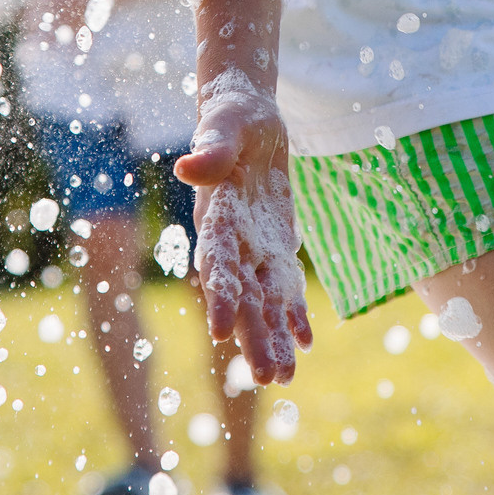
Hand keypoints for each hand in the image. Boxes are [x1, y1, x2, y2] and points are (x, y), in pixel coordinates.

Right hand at [172, 73, 312, 382]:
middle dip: (253, 335)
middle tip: (266, 377)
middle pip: (243, 295)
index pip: (217, 262)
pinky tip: (306, 343)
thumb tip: (187, 169)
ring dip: (274, 337)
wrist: (249, 116)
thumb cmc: (231, 116)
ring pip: (265, 300)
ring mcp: (253, 247)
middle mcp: (231, 241)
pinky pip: (285, 285)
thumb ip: (210, 151)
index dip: (220, 295)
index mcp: (214, 216)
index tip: (223, 330)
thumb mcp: (225, 125)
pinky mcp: (275, 244)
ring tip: (284, 378)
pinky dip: (295, 313)